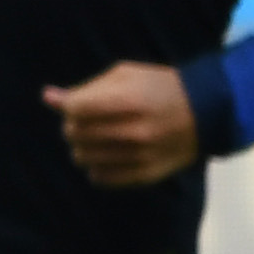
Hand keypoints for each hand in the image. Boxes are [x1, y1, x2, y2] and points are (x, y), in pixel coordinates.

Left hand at [44, 61, 199, 188]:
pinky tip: (108, 153)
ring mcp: (139, 157)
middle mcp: (133, 132)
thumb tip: (48, 97)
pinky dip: (96, 166)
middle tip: (88, 120)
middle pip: (75, 134)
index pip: (75, 109)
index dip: (68, 106)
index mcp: (128, 101)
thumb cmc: (159, 86)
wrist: (205, 112)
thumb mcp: (125, 75)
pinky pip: (100, 178)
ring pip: (82, 158)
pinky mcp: (144, 175)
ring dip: (83, 146)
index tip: (76, 104)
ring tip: (98, 136)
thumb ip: (86, 88)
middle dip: (74, 125)